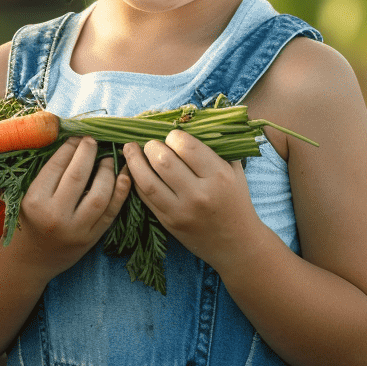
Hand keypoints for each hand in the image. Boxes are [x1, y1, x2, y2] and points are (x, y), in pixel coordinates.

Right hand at [9, 136, 130, 278]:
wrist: (28, 262)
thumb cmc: (25, 222)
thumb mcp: (25, 196)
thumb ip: (45, 173)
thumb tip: (71, 141)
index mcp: (34, 200)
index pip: (57, 166)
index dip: (70, 147)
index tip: (77, 137)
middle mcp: (55, 215)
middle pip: (78, 175)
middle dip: (88, 152)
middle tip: (92, 141)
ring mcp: (76, 229)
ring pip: (99, 195)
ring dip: (107, 172)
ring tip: (107, 159)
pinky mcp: (91, 239)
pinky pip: (111, 212)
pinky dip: (121, 192)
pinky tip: (124, 176)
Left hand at [122, 130, 260, 266]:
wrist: (236, 244)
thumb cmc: (235, 201)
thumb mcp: (234, 171)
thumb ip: (217, 147)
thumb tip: (192, 122)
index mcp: (219, 176)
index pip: (186, 146)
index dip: (173, 136)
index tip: (172, 137)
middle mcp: (199, 194)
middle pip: (163, 161)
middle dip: (152, 146)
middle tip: (152, 143)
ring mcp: (181, 210)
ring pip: (147, 180)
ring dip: (134, 160)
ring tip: (130, 148)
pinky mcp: (168, 222)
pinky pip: (145, 197)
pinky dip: (135, 180)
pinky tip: (133, 169)